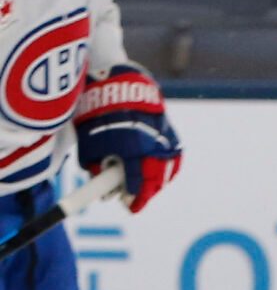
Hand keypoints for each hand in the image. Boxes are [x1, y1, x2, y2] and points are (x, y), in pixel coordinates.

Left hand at [72, 63, 180, 211]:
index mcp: (133, 151)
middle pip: (155, 180)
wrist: (121, 84)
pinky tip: (157, 172)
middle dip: (145, 194)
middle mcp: (153, 147)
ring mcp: (165, 140)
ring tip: (145, 187)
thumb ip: (97, 166)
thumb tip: (105, 183)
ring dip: (156, 182)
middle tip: (133, 201)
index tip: (127, 206)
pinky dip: (165, 168)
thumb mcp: (91, 143)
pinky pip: (172, 158)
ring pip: (167, 171)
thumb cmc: (100, 114)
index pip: (137, 183)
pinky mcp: (171, 133)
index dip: (133, 197)